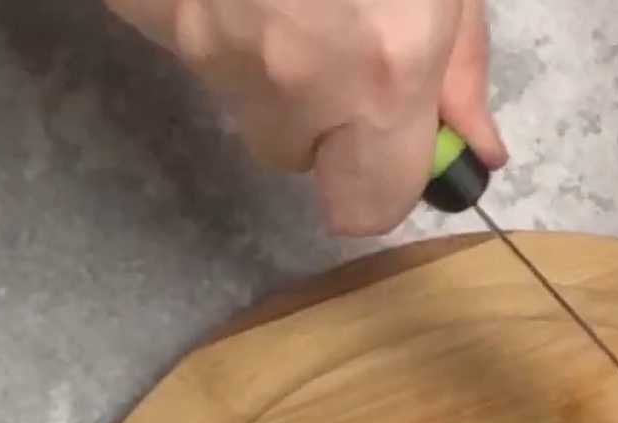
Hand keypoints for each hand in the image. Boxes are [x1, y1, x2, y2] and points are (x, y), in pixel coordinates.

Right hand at [106, 0, 506, 235]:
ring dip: (263, 54)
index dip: (378, 184)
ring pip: (236, 93)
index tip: (391, 143)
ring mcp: (204, 42)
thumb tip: (472, 144)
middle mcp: (290, 74)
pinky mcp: (144, 11)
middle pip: (292, 154)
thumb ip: (458, 60)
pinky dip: (206, 11)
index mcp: (383, 68)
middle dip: (320, 110)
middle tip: (337, 24)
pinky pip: (183, 39)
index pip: (365, 207)